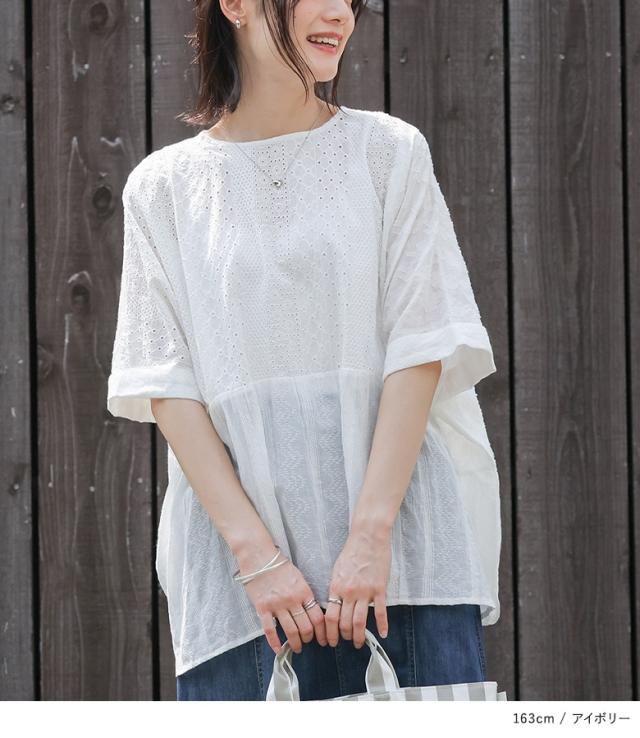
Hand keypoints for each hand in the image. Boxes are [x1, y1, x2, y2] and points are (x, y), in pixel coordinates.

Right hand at [240, 546, 327, 654]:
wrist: (258, 556)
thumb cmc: (279, 565)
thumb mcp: (298, 577)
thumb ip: (305, 594)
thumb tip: (313, 612)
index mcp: (304, 591)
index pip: (318, 617)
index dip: (322, 631)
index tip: (323, 638)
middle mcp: (292, 600)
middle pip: (306, 627)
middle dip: (309, 638)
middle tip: (309, 643)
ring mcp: (277, 605)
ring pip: (290, 631)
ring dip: (295, 643)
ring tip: (297, 647)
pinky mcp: (262, 608)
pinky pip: (269, 630)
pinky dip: (274, 642)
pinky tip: (278, 650)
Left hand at [325, 525, 391, 647]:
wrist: (368, 537)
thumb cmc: (352, 551)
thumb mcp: (337, 570)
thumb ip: (335, 588)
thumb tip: (333, 606)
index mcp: (336, 587)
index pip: (330, 617)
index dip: (329, 633)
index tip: (330, 640)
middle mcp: (349, 592)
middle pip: (344, 623)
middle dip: (344, 637)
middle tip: (346, 642)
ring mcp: (365, 591)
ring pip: (360, 622)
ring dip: (359, 637)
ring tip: (359, 643)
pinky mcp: (380, 589)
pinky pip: (381, 612)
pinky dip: (382, 625)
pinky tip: (382, 634)